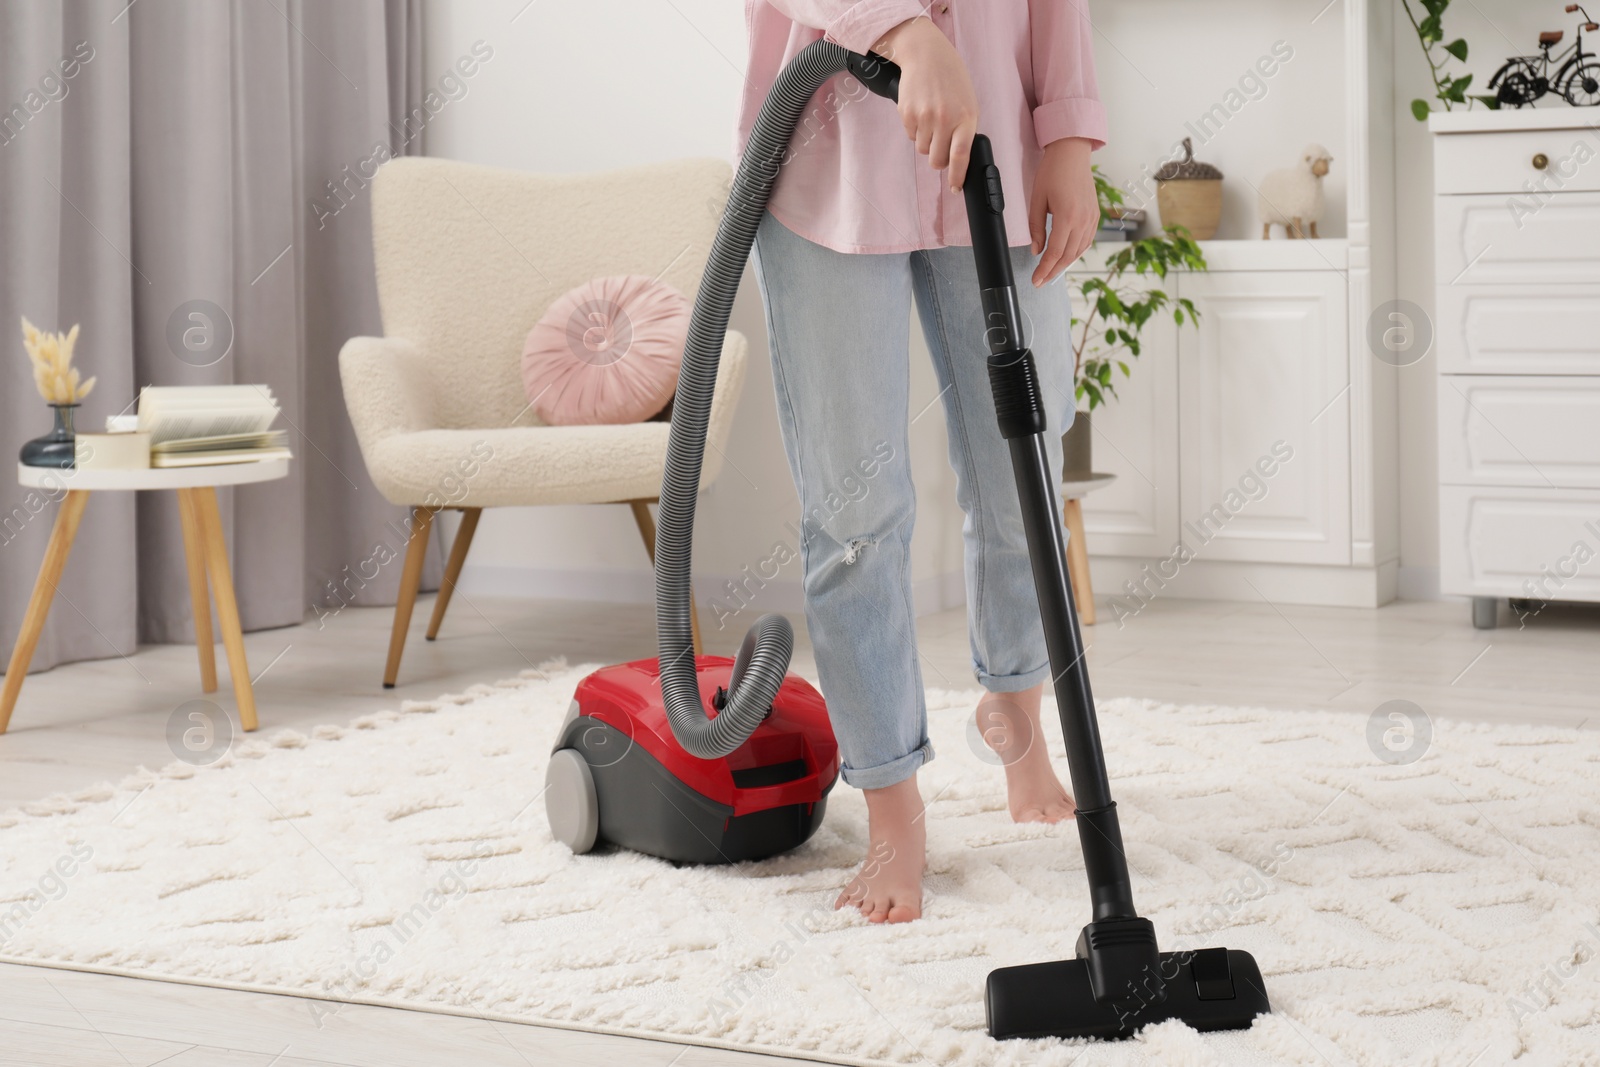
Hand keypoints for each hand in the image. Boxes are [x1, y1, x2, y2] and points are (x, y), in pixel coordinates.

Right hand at [874, 17, 978, 190]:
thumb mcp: (968, 102)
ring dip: (926, 141)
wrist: (926, 54)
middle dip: (938, 159)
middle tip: (940, 146)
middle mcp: (945, 119)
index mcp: (966, 117)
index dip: (957, 176)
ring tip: (931, 118)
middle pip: (937, 160)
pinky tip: (921, 111)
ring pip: (922, 149)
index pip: (960, 156)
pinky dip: (915, 130)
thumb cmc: (951, 79)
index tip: (955, 187)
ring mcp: (924, 117)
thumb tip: (958, 160)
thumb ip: (964, 130)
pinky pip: (911, 136)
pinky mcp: (907, 114)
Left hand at [1029, 137, 1097, 286]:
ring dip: (1065, 264)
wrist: (1072, 153)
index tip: (1036, 280)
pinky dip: (1076, 252)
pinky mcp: (1095, 215)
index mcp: (1067, 217)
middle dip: (1053, 271)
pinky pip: (1087, 240)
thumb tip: (1036, 250)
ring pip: (1079, 250)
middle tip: (1041, 281)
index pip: (1055, 252)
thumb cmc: (1052, 172)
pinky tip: (1067, 256)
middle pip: (1068, 256)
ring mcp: (1092, 218)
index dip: (1044, 269)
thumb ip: (1036, 228)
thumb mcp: (1037, 200)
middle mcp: (1083, 220)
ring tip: (1051, 272)